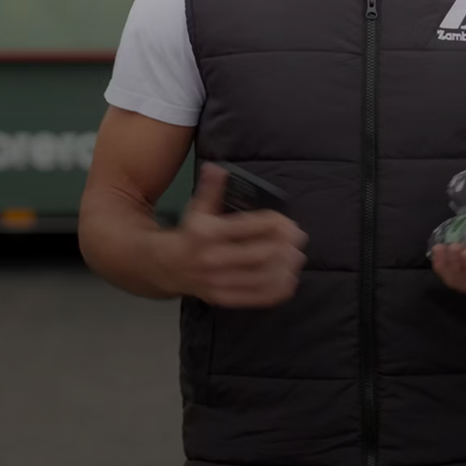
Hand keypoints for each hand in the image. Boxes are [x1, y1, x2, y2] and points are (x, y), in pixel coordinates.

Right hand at [166, 164, 307, 308]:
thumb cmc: (189, 235)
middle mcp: (214, 259)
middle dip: (284, 247)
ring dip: (285, 269)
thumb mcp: (197, 209)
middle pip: (259, 254)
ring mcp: (219, 282)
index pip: (248, 227)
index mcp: (209, 233)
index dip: (274, 224)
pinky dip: (276, 291)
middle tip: (299, 239)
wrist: (165, 267)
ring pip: (260, 278)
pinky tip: (289, 280)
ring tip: (297, 259)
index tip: (289, 222)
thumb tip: (216, 167)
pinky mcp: (224, 298)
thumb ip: (210, 189)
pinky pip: (255, 298)